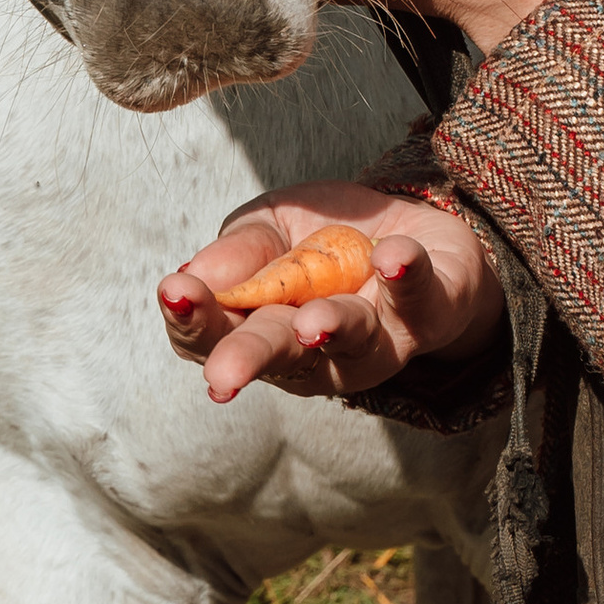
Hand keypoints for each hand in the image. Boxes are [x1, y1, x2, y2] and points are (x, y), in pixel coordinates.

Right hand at [158, 181, 506, 405]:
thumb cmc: (323, 243)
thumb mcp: (270, 226)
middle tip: (223, 377)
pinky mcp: (429, 310)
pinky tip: (392, 257)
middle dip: (249, 360)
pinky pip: (419, 297)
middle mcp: (317, 350)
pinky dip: (407, 274)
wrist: (410, 228)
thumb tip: (191, 276)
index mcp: (262, 328)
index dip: (191, 322)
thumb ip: (238, 251)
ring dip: (333, 329)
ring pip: (353, 344)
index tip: (173, 293)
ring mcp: (376, 337)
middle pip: (278, 358)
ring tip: (314, 322)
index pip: (214, 337)